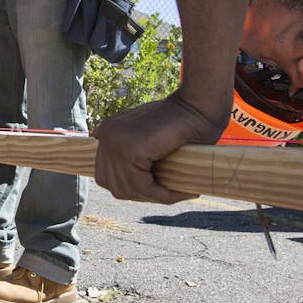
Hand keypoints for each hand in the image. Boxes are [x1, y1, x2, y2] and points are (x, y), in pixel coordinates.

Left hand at [91, 93, 223, 202]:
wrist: (197, 106)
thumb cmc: (182, 122)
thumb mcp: (150, 139)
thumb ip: (135, 156)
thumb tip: (129, 187)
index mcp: (106, 132)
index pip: (105, 175)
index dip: (129, 187)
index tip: (155, 190)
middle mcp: (105, 136)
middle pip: (112, 184)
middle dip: (139, 194)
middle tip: (166, 194)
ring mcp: (115, 142)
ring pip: (128, 189)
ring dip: (153, 196)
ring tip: (177, 193)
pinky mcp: (131, 150)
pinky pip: (143, 187)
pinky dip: (163, 195)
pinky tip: (183, 192)